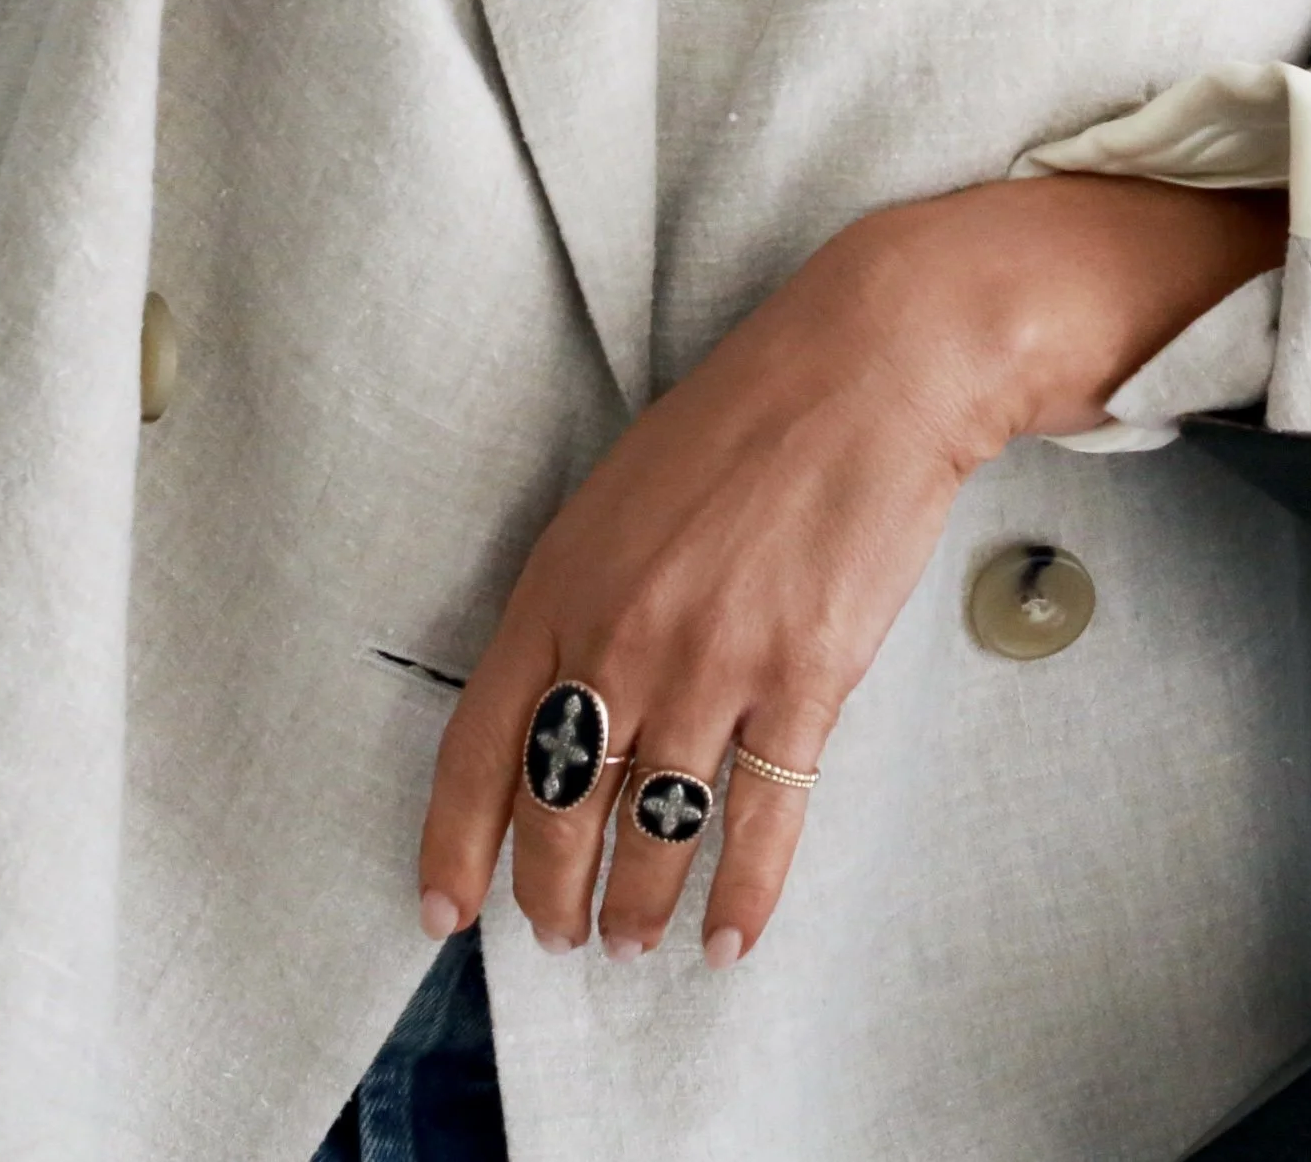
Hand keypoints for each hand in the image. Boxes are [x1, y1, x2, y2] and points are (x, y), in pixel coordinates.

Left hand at [414, 174, 1285, 967]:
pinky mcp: (803, 682)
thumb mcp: (617, 498)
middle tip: (556, 934)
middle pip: (560, 810)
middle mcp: (620, 636)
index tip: (444, 913)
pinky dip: (740, 899)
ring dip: (636, 908)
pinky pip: (757, 825)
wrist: (867, 371)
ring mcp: (712, 665)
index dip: (454, 847)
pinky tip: (728, 936)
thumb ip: (580, 600)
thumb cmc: (743, 420)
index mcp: (558, 584)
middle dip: (550, 894)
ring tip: (632, 940)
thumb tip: (561, 703)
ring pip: (653, 833)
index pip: (477, 749)